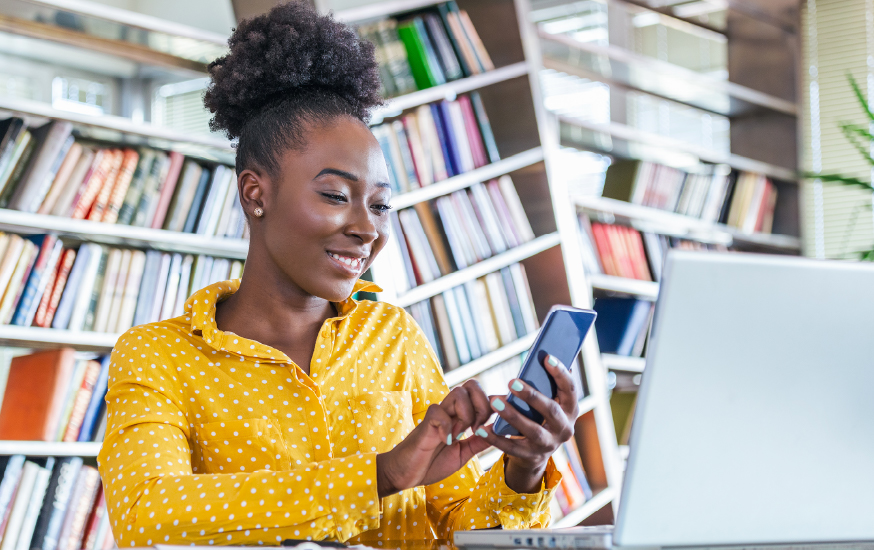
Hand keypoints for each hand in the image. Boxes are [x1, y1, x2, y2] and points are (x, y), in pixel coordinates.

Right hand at [376, 380, 492, 496]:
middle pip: (471, 385)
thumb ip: (479, 442)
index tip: (495, 423)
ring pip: (458, 392)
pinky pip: (438, 411)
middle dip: (482, 405)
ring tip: (461, 434)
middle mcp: (450, 411)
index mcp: (461, 416)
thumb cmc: (432, 463)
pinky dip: (447, 427)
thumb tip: (499, 430)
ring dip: (466, 414)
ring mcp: (438, 415)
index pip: (480, 395)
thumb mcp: (463, 454)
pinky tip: (446, 441)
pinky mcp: (425, 423)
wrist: (406, 474)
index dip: (493, 404)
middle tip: (477, 428)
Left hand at [477, 354, 579, 492]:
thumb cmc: (539, 415)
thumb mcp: (548, 399)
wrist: (536, 452)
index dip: (560, 373)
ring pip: (531, 430)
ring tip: (495, 402)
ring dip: (512, 415)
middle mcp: (564, 428)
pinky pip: (511, 447)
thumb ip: (546, 382)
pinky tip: (481, 429)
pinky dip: (495, 438)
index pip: (570, 389)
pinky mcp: (531, 456)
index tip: (547, 357)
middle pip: (551, 410)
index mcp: (571, 409)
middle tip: (511, 382)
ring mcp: (549, 444)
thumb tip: (542, 355)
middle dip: (531, 395)